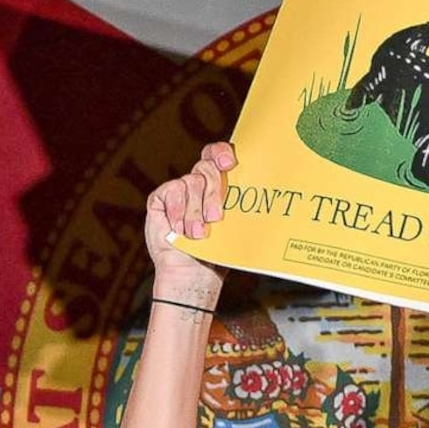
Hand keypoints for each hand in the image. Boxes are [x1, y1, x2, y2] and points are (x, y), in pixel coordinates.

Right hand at [142, 140, 233, 310]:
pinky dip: (177, 210)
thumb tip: (268, 192)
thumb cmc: (216, 253)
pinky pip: (169, 192)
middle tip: (216, 218)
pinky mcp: (159, 201)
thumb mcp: (235, 226)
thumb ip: (241, 205)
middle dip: (214, 191)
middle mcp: (197, 185)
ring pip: (189, 182)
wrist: (193, 274)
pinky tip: (178, 229)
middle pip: (206, 167)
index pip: (217, 155)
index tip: (230, 164)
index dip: (222, 152)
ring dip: (195, 211)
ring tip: (197, 234)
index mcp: (216, 186)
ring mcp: (177, 192)